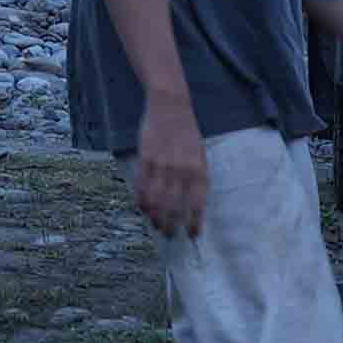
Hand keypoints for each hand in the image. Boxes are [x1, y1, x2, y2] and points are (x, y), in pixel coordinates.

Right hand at [131, 99, 208, 238]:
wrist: (171, 107)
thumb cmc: (188, 133)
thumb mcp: (201, 155)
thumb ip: (198, 179)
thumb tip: (193, 205)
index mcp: (199, 170)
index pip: (197, 205)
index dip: (194, 223)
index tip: (192, 235)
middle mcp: (181, 171)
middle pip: (174, 207)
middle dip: (171, 225)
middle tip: (169, 235)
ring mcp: (162, 165)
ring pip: (156, 200)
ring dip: (155, 216)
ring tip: (156, 225)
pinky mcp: (146, 159)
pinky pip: (142, 186)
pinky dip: (142, 201)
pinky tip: (143, 208)